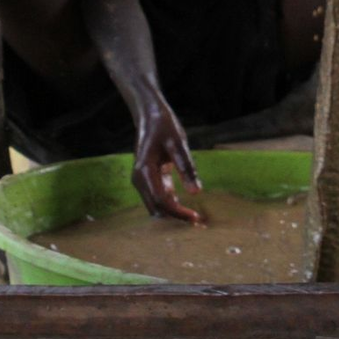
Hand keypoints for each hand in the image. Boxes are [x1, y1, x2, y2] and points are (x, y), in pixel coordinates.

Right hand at [132, 95, 202, 222]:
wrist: (150, 116)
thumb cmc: (165, 127)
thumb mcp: (179, 144)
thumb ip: (187, 168)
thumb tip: (197, 192)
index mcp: (145, 172)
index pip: (161, 201)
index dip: (178, 213)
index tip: (196, 218)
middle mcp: (139, 180)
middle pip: (157, 208)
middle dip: (176, 218)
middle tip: (198, 223)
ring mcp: (142, 181)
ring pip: (156, 206)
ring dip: (173, 213)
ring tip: (194, 217)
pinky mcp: (148, 180)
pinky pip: (158, 198)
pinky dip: (171, 204)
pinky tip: (187, 207)